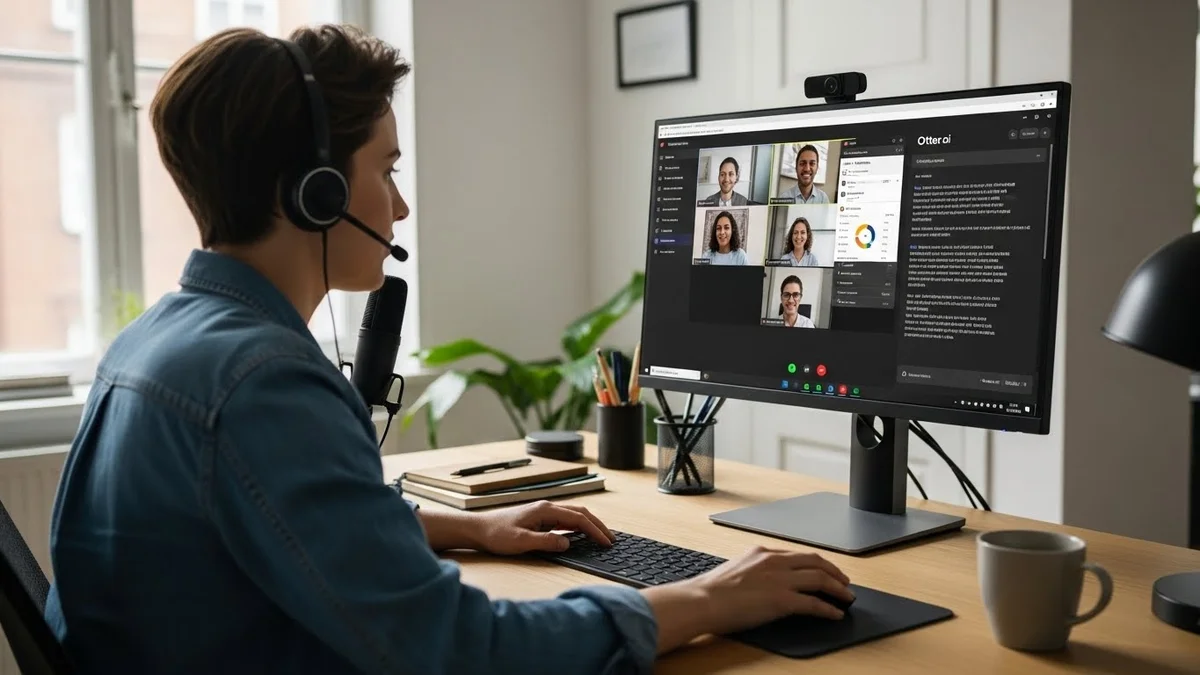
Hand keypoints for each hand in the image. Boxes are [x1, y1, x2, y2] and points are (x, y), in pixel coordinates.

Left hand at [473, 500, 613, 555]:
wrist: (478, 529)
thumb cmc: (496, 535)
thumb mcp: (521, 542)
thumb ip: (546, 542)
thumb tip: (568, 543)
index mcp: (546, 510)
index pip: (578, 518)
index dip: (595, 530)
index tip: (607, 542)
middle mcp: (547, 507)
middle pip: (580, 513)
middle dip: (598, 525)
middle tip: (611, 539)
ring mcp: (544, 512)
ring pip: (574, 515)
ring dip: (589, 525)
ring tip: (601, 537)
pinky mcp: (539, 518)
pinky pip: (565, 520)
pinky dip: (578, 526)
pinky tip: (581, 535)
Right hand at [694, 546, 851, 630]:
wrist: (702, 600)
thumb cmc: (712, 591)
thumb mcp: (737, 570)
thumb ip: (755, 571)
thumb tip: (765, 584)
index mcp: (762, 553)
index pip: (798, 555)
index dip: (817, 563)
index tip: (825, 570)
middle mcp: (774, 561)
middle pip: (815, 561)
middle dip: (834, 571)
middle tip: (844, 582)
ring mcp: (779, 580)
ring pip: (820, 579)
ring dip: (838, 589)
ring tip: (847, 598)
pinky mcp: (781, 600)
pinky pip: (814, 603)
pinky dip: (829, 609)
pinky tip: (835, 614)